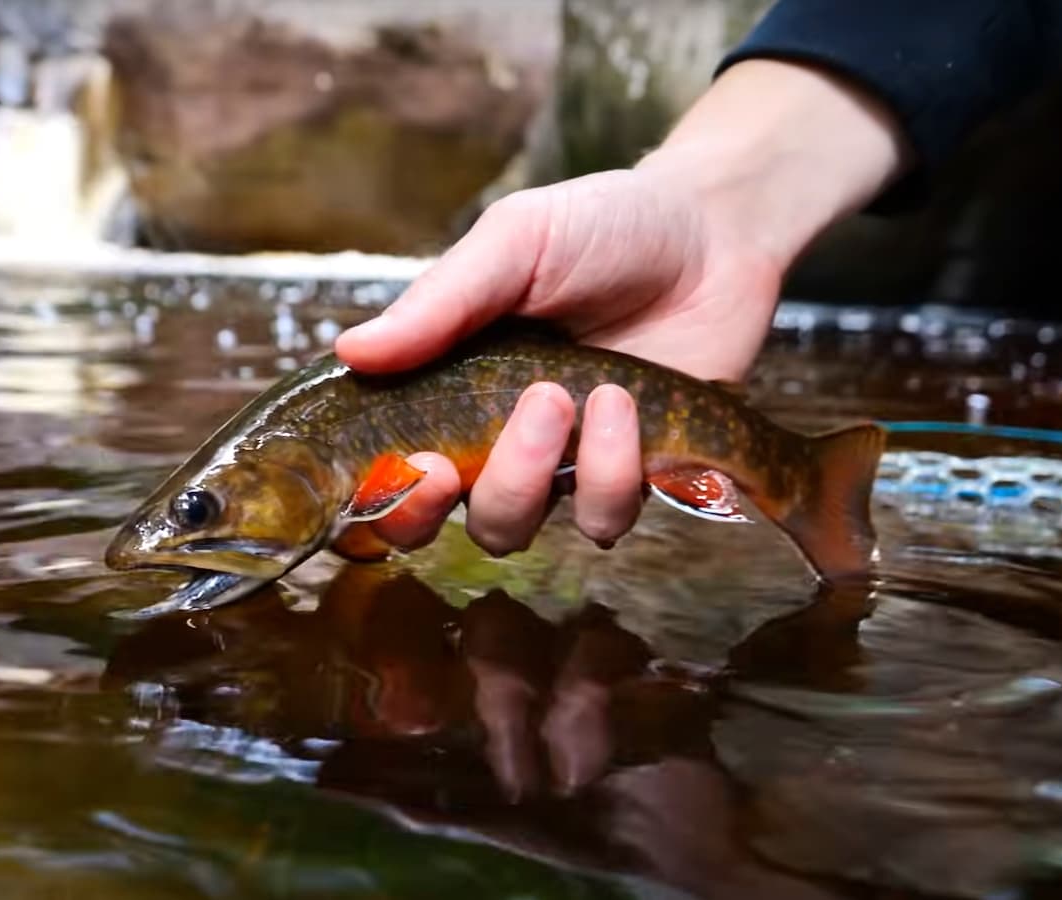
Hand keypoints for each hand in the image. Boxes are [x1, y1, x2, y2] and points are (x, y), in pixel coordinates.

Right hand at [334, 59, 908, 556]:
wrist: (711, 230)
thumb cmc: (602, 226)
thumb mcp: (515, 241)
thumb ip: (440, 301)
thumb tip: (350, 352)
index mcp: (444, 386)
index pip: (386, 468)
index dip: (382, 495)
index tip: (412, 464)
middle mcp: (492, 439)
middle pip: (435, 524)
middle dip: (435, 508)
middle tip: (457, 463)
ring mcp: (560, 465)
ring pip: (516, 528)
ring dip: (532, 475)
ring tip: (566, 395)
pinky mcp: (630, 478)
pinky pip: (602, 515)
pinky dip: (611, 471)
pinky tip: (624, 404)